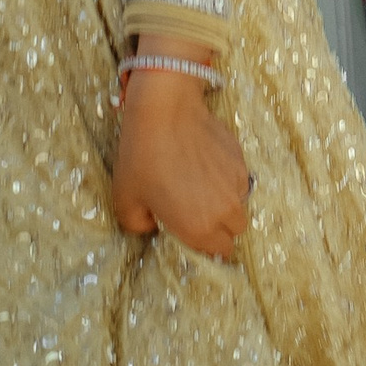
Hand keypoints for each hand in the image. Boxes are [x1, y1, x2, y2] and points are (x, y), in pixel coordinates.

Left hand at [112, 66, 250, 259]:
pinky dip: (227, 179)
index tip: (194, 237)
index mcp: (199, 227)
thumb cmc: (142, 160)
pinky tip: (205, 165)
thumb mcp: (125, 202)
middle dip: (221, 227)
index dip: (209, 248)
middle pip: (236, 230)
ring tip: (201, 188)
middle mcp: (225, 208)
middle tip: (198, 214)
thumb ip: (139, 226)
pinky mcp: (240, 157)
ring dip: (226, 203)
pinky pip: (239, 178)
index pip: (220, 252)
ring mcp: (236, 181)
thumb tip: (153, 226)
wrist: (165, 113)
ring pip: (240, 203)